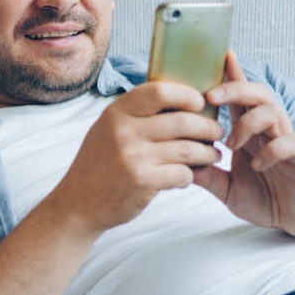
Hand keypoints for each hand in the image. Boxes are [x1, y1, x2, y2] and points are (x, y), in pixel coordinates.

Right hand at [48, 81, 224, 234]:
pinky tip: (186, 176)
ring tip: (211, 155)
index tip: (199, 104)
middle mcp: (123, 131)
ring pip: (189, 149)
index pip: (159, 91)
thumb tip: (179, 97)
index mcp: (116, 113)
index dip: (187, 95)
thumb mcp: (107, 129)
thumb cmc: (99, 164)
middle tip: (216, 133)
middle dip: (208, 128)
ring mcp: (133, 157)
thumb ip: (135, 114)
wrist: (79, 203)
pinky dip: (190, 175)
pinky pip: (183, 173)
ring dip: (207, 153)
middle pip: (183, 121)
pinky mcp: (142, 181)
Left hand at [194, 52, 294, 245]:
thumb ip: (205, 175)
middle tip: (210, 97)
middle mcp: (268, 130)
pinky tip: (256, 166)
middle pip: (256, 94)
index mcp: (249, 131)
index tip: (218, 54)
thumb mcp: (225, 188)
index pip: (239, 97)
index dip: (231, 74)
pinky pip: (289, 143)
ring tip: (230, 145)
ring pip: (272, 111)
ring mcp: (285, 142)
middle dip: (233, 88)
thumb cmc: (264, 197)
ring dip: (246, 123)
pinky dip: (270, 151)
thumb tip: (175, 164)